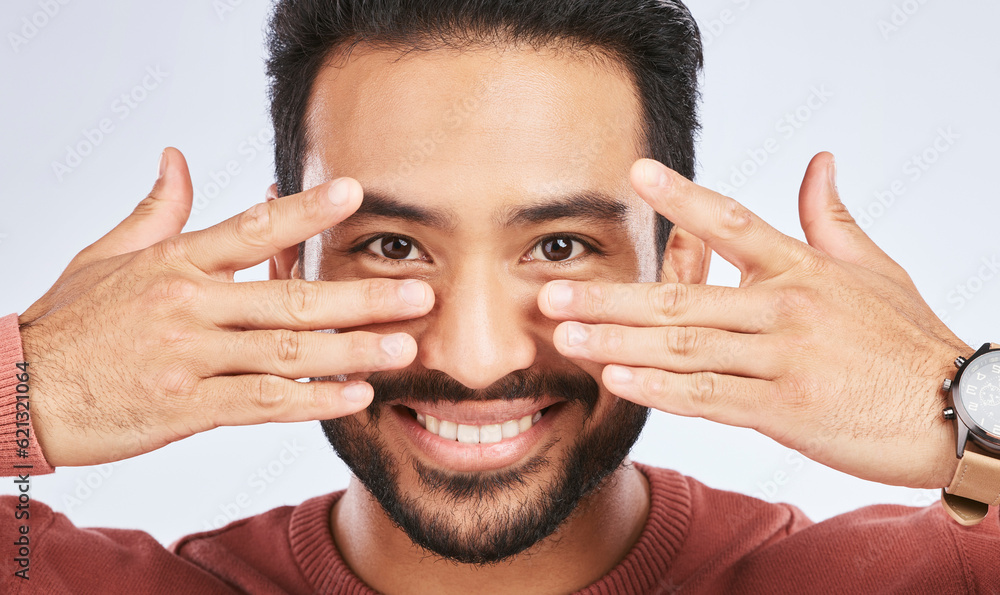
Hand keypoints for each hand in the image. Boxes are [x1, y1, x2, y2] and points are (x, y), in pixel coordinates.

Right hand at [19, 147, 432, 466]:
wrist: (17, 390)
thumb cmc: (70, 321)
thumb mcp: (107, 254)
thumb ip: (157, 209)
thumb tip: (177, 156)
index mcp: (175, 263)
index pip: (251, 229)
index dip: (304, 211)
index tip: (354, 195)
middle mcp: (187, 305)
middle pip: (288, 298)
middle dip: (360, 296)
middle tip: (418, 294)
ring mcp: (188, 358)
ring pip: (285, 352)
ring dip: (351, 350)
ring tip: (403, 347)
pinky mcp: (185, 407)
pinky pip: (261, 403)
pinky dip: (311, 400)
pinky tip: (353, 395)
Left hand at [539, 152, 969, 488]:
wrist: (957, 409)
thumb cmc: (908, 338)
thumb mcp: (873, 267)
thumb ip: (831, 216)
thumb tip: (819, 160)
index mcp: (803, 267)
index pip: (731, 223)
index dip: (680, 198)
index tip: (634, 175)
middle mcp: (786, 308)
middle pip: (683, 298)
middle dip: (611, 296)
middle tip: (551, 292)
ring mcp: (783, 359)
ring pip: (686, 349)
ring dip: (618, 344)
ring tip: (565, 336)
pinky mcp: (785, 409)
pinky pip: (710, 398)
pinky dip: (660, 390)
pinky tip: (617, 381)